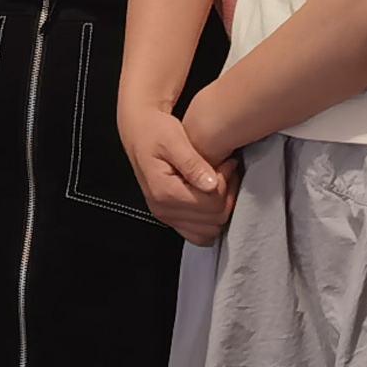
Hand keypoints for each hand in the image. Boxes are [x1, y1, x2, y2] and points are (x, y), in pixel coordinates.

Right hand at [124, 102, 231, 245]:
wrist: (140, 133)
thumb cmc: (155, 132)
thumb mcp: (174, 140)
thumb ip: (192, 163)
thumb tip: (211, 184)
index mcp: (164, 192)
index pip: (211, 203)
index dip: (225, 183)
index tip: (226, 163)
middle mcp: (164, 210)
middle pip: (214, 219)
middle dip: (226, 195)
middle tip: (225, 170)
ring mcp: (167, 217)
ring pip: (210, 231)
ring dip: (221, 208)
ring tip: (220, 182)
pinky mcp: (171, 218)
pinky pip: (199, 234)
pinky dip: (211, 220)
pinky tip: (212, 197)